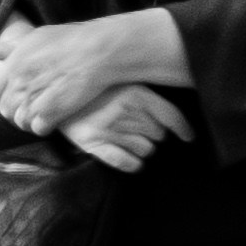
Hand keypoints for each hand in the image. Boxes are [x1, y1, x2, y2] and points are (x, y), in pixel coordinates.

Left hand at [0, 11, 174, 140]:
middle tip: (32, 106)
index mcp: (12, 63)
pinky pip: (38, 128)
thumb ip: (8, 48)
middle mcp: (19, 82)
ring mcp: (33, 98)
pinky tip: (54, 118)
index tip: (15, 95)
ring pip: (20, 121)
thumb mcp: (35, 37)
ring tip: (44, 112)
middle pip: (5, 109)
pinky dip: (45, 126)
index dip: (3, 95)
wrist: (97, 50)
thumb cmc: (70, 40)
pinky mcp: (50, 112)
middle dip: (16, 111)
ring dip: (30, 120)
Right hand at [64, 87, 194, 173]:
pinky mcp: (94, 144)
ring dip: (145, 149)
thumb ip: (147, 94)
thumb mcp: (123, 80)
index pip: (170, 115)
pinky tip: (134, 161)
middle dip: (155, 134)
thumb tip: (173, 113)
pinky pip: (125, 162)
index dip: (184, 128)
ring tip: (133, 139)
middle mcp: (124, 111)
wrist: (55, 92)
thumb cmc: (95, 87)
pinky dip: (134, 164)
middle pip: (159, 135)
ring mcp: (108, 129)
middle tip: (143, 128)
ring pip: (146, 150)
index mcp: (135, 92)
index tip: (189, 137)